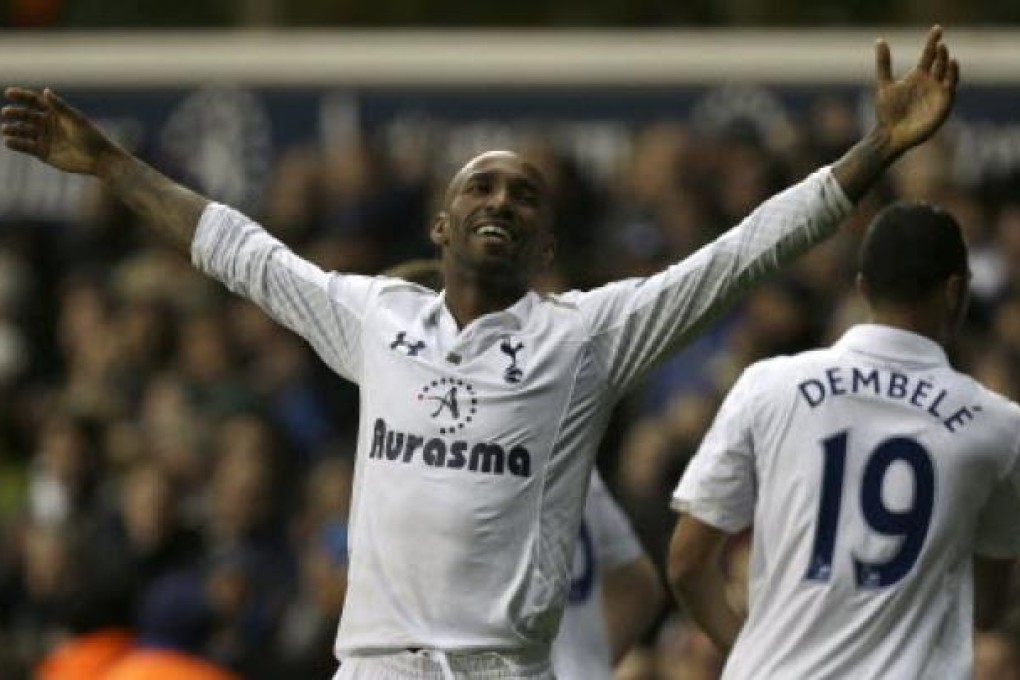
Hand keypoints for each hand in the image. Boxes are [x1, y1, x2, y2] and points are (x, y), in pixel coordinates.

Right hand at [2, 87, 120, 174]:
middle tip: (6, 113)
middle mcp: (48, 124)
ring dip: (13, 130)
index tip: (9, 93)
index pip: (34, 101)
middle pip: (26, 116)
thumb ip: (59, 106)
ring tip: (5, 129)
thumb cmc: (91, 137)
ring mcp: (45, 138)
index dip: (21, 96)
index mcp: (55, 113)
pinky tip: (8, 142)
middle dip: (15, 114)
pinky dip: (17, 144)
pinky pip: (26, 147)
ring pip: (23, 132)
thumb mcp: (75, 120)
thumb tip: (45, 90)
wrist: (99, 160)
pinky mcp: (43, 153)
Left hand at [873, 25, 958, 158]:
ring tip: (947, 55)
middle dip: (941, 54)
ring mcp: (938, 94)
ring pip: (948, 75)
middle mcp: (931, 82)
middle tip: (939, 44)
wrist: (889, 135)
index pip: (929, 54)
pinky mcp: (943, 107)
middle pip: (940, 63)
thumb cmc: (887, 111)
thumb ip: (884, 63)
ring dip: (949, 66)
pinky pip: (950, 92)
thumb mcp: (885, 84)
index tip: (937, 29)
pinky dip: (951, 82)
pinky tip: (950, 75)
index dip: (933, 42)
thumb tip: (880, 40)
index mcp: (919, 76)